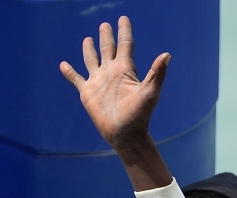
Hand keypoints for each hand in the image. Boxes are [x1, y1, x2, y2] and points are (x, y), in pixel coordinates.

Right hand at [60, 16, 169, 149]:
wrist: (125, 134)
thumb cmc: (140, 115)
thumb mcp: (150, 93)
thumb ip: (157, 73)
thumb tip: (167, 55)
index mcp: (125, 69)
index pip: (125, 45)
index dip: (124, 31)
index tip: (123, 18)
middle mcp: (111, 72)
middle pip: (108, 49)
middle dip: (107, 37)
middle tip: (105, 24)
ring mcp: (98, 82)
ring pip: (92, 60)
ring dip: (89, 50)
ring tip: (87, 39)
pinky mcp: (87, 93)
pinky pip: (76, 79)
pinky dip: (69, 72)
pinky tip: (63, 65)